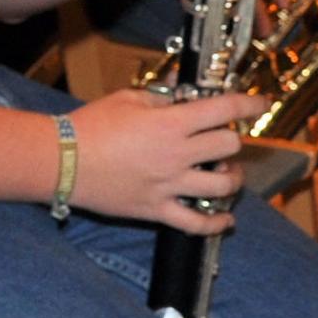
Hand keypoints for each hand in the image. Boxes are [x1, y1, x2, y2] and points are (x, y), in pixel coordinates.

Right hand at [69, 86, 259, 228]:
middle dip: (230, 141)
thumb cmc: (89, 126)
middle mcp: (176, 155)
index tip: (258, 104)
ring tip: (226, 175)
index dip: (248, 105)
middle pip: (229, 148)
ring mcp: (168, 186)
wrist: (60, 160)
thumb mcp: (127, 99)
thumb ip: (161, 97)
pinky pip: (195, 224)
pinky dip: (215, 224)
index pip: (224, 111)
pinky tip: (224, 219)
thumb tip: (183, 93)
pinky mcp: (155, 209)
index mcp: (171, 124)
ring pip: (221, 187)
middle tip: (221, 140)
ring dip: (231, 179)